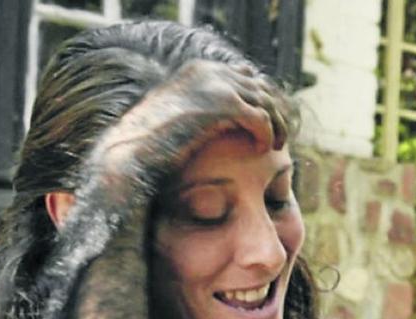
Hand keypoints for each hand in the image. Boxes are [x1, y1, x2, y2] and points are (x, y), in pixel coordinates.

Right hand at [91, 59, 282, 193]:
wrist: (134, 151)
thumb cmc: (152, 142)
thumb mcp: (179, 116)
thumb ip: (202, 108)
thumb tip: (223, 116)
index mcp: (198, 69)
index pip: (246, 75)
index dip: (262, 99)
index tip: (270, 123)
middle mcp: (209, 71)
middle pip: (261, 86)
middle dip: (275, 112)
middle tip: (282, 138)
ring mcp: (217, 85)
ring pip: (266, 103)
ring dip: (277, 126)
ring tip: (278, 146)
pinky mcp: (224, 106)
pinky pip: (261, 119)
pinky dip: (266, 136)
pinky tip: (261, 151)